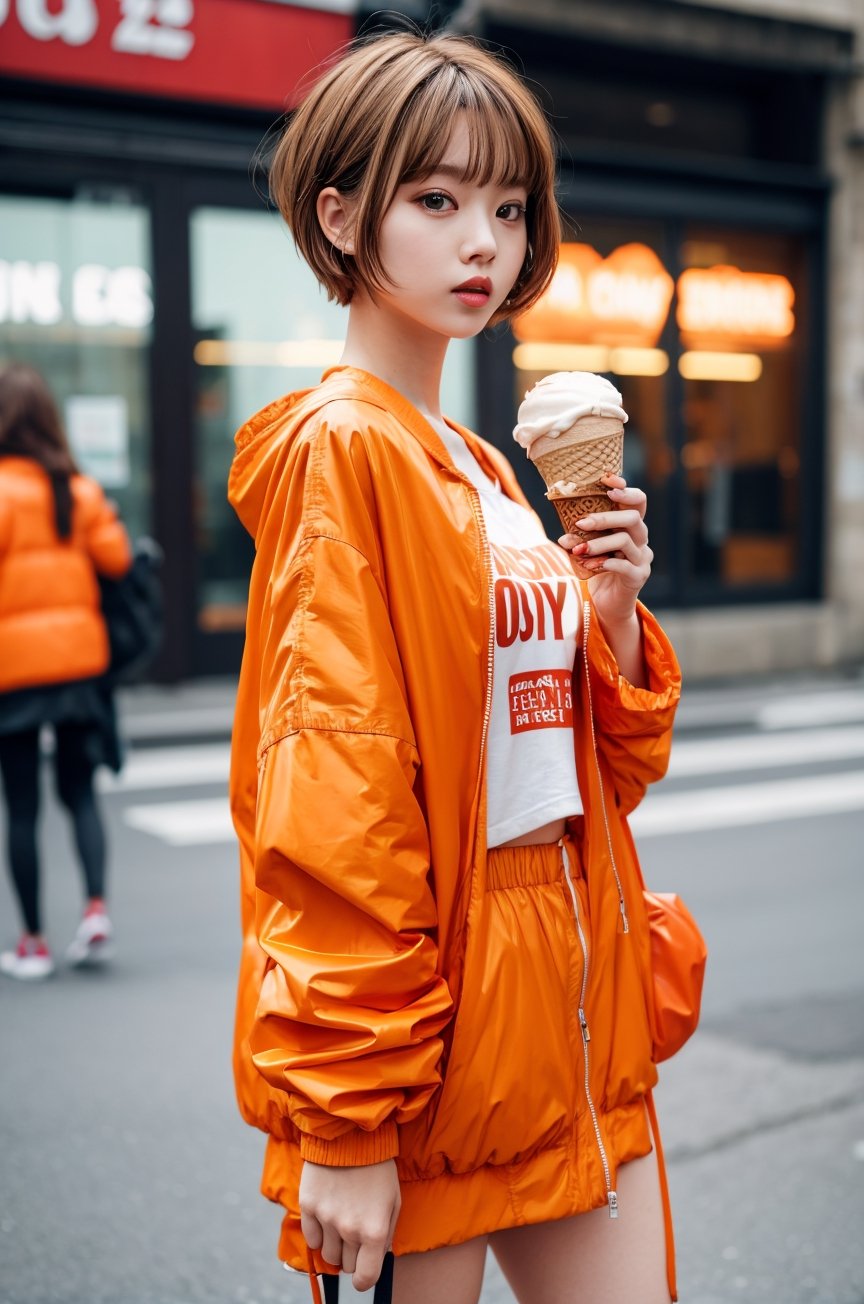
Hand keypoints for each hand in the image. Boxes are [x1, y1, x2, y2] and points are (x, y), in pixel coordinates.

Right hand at [300, 1158, 400, 1291]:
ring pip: (328, 1255)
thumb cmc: (377, 1168)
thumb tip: (376, 1258)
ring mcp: (327, 1218)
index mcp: (375, 1230)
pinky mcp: (309, 1206)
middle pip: (346, 1266)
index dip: (365, 1279)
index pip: (366, 1278)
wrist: (351, 1135)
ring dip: (335, 1245)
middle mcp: (349, 1229)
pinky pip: (311, 1239)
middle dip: (352, 1255)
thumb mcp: (393, 1201)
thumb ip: (386, 1234)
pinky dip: (319, 1233)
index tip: (364, 1273)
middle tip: (356, 1233)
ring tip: (342, 1221)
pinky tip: (327, 1215)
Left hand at [559, 474, 652, 625]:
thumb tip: (565, 534)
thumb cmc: (596, 569)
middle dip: (605, 517)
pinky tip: (587, 565)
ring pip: (625, 541)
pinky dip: (603, 563)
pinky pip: (623, 565)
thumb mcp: (585, 548)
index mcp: (630, 526)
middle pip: (632, 518)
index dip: (626, 489)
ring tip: (577, 549)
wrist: (606, 603)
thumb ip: (579, 537)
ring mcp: (643, 558)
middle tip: (581, 522)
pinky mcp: (638, 576)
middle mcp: (641, 539)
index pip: (638, 501)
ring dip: (598, 543)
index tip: (608, 482)